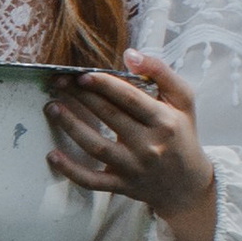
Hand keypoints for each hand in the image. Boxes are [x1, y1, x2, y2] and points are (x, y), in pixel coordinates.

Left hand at [45, 50, 216, 240]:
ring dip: (71, 126)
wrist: (189, 185)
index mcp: (164, 121)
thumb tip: (130, 54)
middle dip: (81, 97)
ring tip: (51, 107)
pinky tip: (52, 155)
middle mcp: (149, 145)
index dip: (103, 85)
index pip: (129, 99)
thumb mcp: (183, 100)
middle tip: (59, 83)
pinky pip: (92, 181)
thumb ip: (160, 72)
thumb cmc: (182, 134)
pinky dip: (71, 170)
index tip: (82, 75)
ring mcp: (134, 168)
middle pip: (108, 117)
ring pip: (96, 147)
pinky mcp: (122, 186)